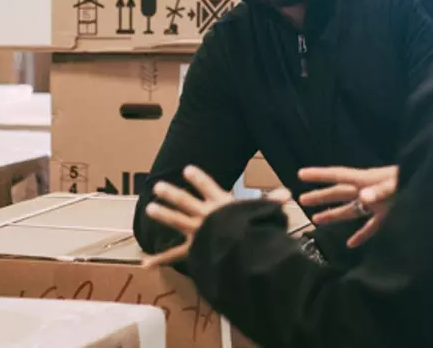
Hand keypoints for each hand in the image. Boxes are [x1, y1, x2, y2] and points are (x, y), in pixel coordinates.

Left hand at [142, 166, 290, 267]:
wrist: (240, 250)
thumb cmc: (254, 229)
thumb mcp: (264, 212)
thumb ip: (273, 201)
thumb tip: (287, 192)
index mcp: (221, 203)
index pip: (208, 185)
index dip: (198, 178)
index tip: (187, 170)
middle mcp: (205, 214)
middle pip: (185, 201)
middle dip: (171, 193)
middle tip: (158, 186)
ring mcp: (195, 231)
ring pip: (176, 220)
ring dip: (163, 213)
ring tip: (150, 207)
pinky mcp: (191, 249)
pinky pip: (174, 255)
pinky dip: (159, 260)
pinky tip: (145, 263)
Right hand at [298, 165, 397, 247]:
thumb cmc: (412, 181)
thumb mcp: (396, 184)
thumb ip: (381, 190)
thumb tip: (362, 197)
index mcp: (366, 179)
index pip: (338, 175)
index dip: (319, 175)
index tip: (301, 174)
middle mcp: (367, 189)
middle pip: (339, 193)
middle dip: (320, 195)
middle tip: (301, 199)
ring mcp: (376, 203)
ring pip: (350, 209)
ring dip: (334, 213)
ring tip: (316, 219)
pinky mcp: (387, 215)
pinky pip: (370, 226)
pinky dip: (360, 234)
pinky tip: (351, 244)